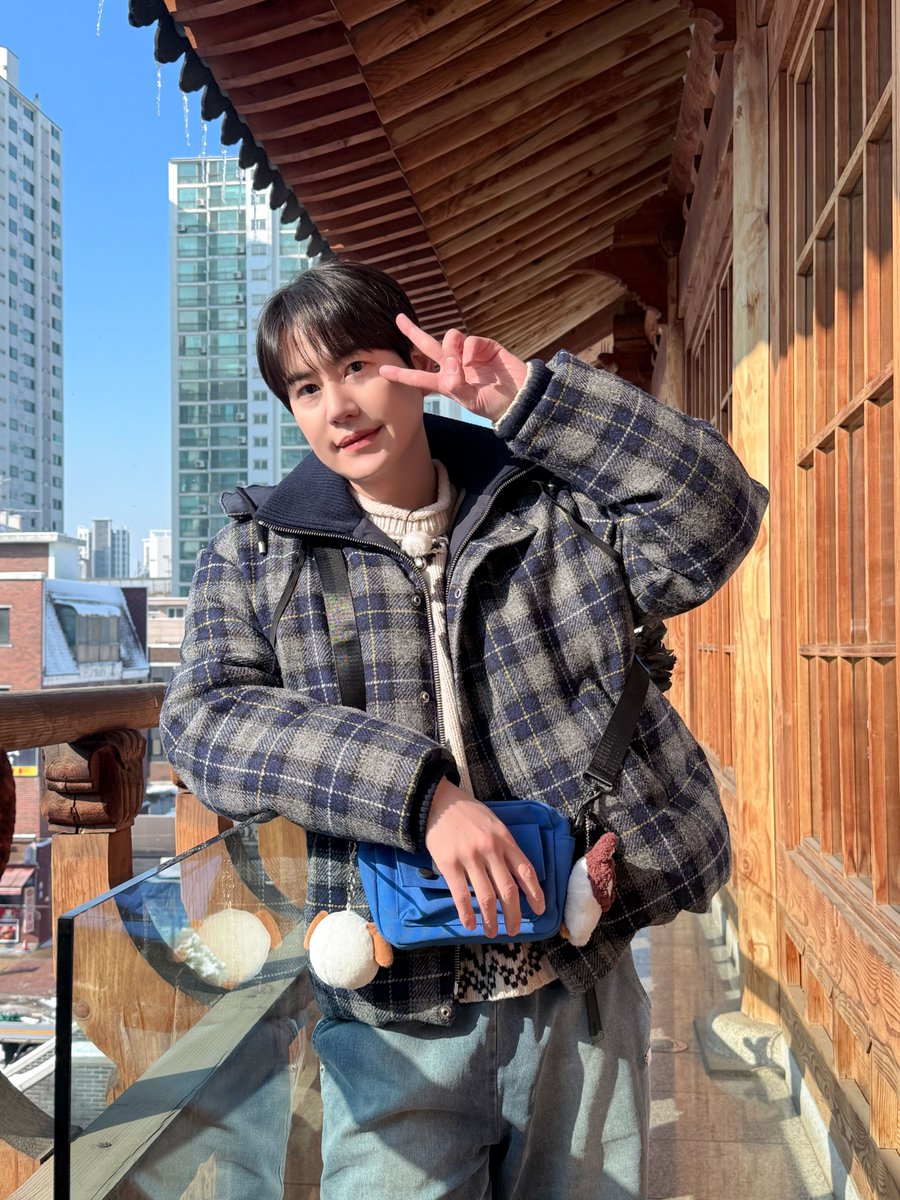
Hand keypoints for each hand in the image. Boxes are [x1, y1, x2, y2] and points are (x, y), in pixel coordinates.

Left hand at [379, 313, 527, 422]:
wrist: (520, 397)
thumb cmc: (493, 403)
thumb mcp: (471, 401)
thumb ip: (456, 385)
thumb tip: (449, 363)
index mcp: (447, 383)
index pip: (420, 378)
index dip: (402, 374)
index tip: (382, 369)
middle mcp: (455, 366)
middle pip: (429, 347)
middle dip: (414, 332)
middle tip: (399, 319)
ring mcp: (468, 354)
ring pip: (449, 339)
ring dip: (450, 347)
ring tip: (461, 363)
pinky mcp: (484, 345)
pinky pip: (469, 339)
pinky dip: (469, 348)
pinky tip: (475, 358)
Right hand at [424, 778, 544, 937]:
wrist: (437, 801)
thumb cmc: (468, 813)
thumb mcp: (494, 823)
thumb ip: (505, 845)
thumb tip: (516, 874)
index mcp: (504, 839)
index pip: (526, 871)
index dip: (535, 893)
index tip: (540, 910)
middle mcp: (490, 849)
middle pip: (508, 890)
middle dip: (514, 914)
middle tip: (515, 930)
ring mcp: (469, 857)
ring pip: (486, 896)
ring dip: (491, 919)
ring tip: (493, 932)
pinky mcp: (449, 863)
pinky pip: (460, 894)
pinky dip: (467, 913)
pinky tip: (470, 924)